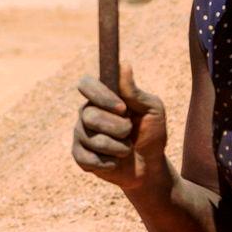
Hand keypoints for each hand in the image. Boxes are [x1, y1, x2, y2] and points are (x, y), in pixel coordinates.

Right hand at [72, 63, 167, 190]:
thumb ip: (135, 91)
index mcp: (102, 97)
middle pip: (89, 115)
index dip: (100, 95)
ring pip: (92, 139)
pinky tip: (115, 162)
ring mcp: (81, 134)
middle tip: (130, 132)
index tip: (122, 108)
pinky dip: (109, 162)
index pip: (86, 84)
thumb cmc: (152, 133)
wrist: (150, 167)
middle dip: (117, 128)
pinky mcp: (80, 156)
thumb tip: (124, 64)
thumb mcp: (152, 110)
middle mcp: (87, 113)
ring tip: (126, 149)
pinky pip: (88, 158)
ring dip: (118, 147)